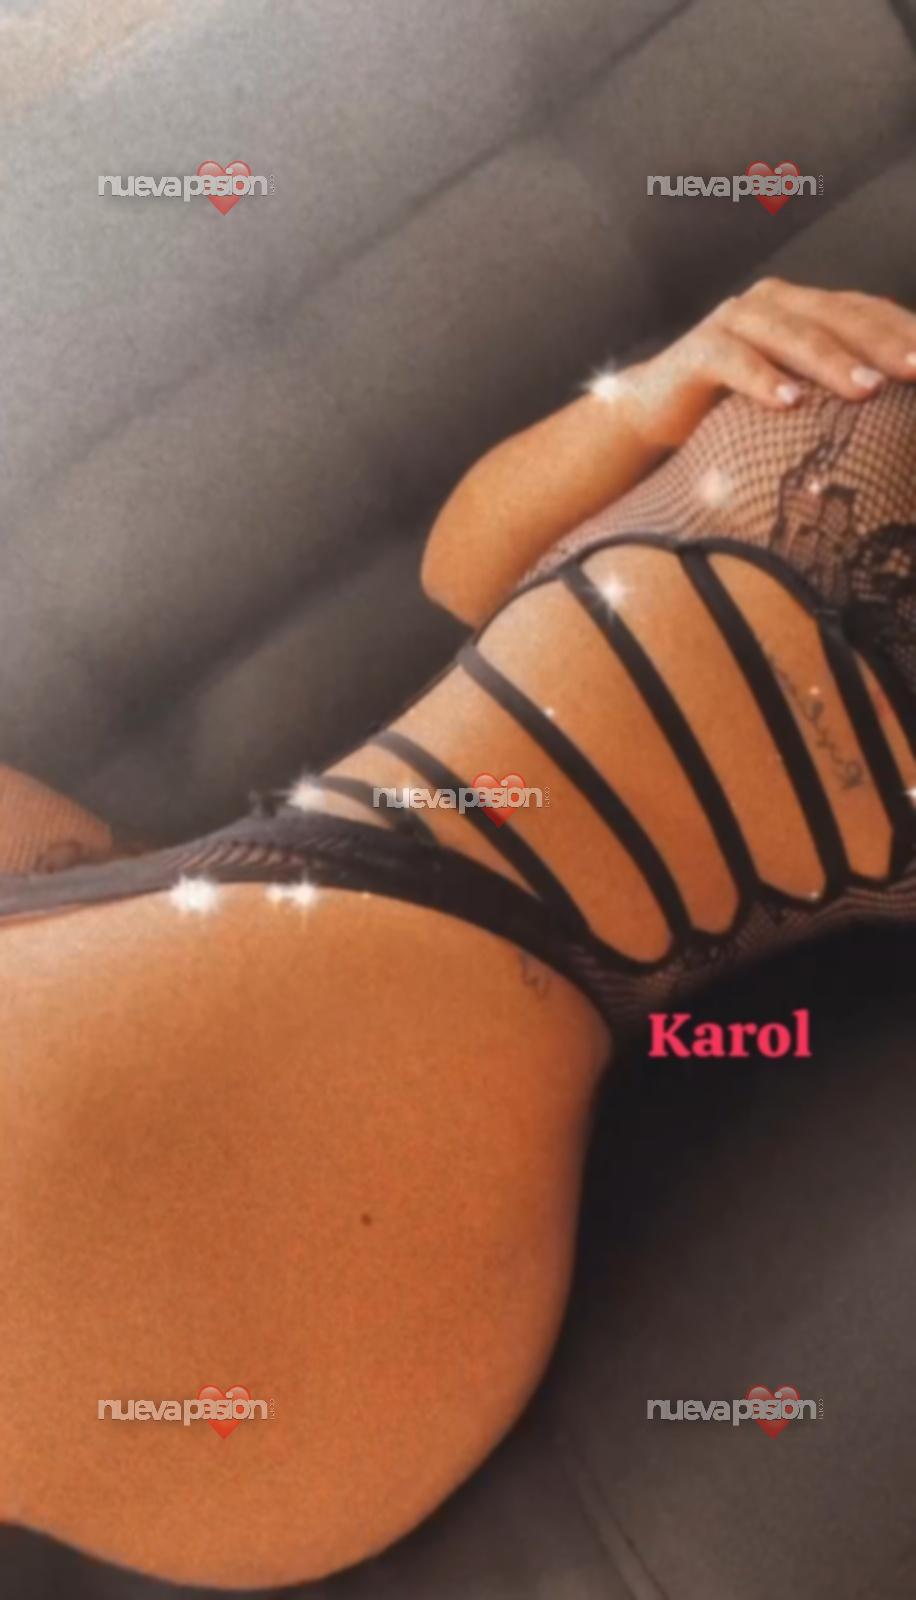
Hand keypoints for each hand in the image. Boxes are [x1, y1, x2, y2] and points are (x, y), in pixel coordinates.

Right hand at [624, 278, 915, 448]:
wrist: (653, 414)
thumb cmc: (734, 409)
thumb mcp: (793, 392)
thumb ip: (833, 388)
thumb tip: (889, 405)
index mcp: (803, 307)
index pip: (865, 311)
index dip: (903, 332)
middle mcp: (772, 302)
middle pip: (837, 317)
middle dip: (882, 345)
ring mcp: (733, 321)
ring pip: (791, 334)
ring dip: (831, 363)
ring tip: (867, 392)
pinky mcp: (697, 349)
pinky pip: (734, 361)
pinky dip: (763, 381)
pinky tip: (790, 403)